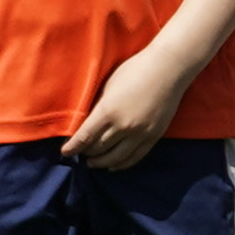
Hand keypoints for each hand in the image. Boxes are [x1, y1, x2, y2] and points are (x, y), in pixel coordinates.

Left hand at [61, 44, 191, 170]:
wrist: (169, 69)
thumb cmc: (136, 70)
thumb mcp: (110, 86)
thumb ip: (100, 106)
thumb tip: (90, 123)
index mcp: (108, 111)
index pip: (85, 137)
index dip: (72, 147)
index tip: (65, 152)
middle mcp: (123, 126)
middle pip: (99, 149)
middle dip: (86, 152)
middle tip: (79, 153)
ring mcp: (140, 133)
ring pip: (116, 158)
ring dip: (102, 162)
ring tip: (93, 163)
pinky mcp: (154, 136)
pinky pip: (135, 157)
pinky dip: (122, 164)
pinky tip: (113, 166)